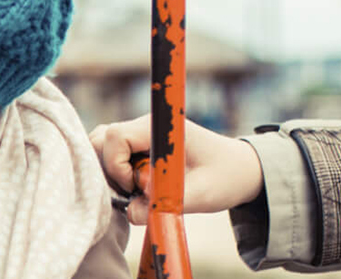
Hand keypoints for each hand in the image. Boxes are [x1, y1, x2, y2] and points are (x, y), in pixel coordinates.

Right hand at [89, 114, 263, 224]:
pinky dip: (113, 176)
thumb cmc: (225, 177)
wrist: (240, 170)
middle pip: (100, 140)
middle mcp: (144, 127)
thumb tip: (130, 214)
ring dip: (110, 174)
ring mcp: (138, 136)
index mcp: (159, 128)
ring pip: (100, 147)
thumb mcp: (202, 195)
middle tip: (132, 193)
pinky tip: (134, 190)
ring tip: (134, 192)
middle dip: (108, 172)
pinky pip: (109, 156)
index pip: (115, 137)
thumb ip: (165, 205)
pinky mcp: (136, 148)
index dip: (117, 166)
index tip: (137, 188)